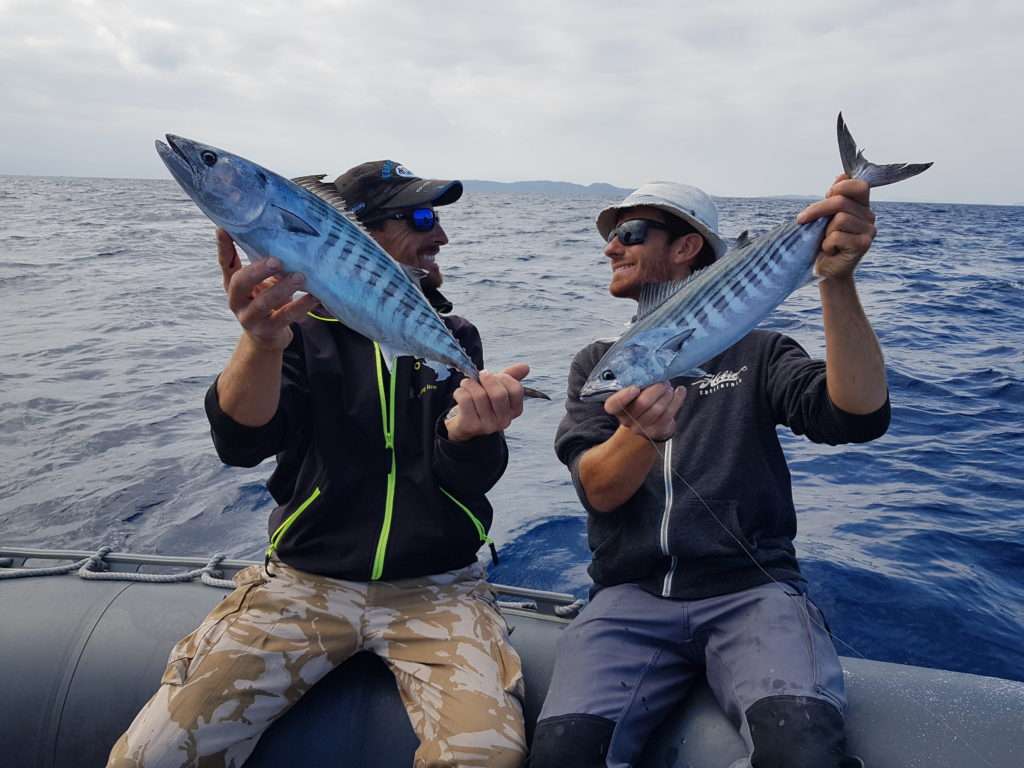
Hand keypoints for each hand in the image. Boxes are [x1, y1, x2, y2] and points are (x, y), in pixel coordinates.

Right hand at [217, 229, 317, 350]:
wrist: (268, 337)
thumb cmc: (266, 301)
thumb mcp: (261, 282)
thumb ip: (262, 264)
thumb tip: (276, 233)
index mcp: (233, 285)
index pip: (225, 263)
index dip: (223, 248)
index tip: (224, 229)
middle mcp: (237, 301)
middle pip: (240, 283)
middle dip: (258, 271)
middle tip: (277, 261)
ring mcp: (250, 318)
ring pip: (263, 303)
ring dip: (282, 289)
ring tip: (300, 277)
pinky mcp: (267, 331)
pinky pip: (285, 317)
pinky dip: (300, 306)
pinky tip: (313, 297)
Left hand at [445, 364, 528, 441]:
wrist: (464, 423)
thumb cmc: (483, 401)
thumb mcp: (497, 388)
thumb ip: (511, 376)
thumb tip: (526, 366)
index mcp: (515, 410)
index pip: (516, 390)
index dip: (504, 378)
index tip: (495, 376)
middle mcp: (504, 420)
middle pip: (499, 394)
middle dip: (487, 379)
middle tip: (480, 375)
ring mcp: (488, 426)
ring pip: (479, 395)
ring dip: (470, 384)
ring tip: (467, 384)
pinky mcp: (471, 426)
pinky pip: (465, 400)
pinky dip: (460, 392)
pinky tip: (460, 394)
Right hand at [604, 382, 685, 441]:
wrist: (648, 421)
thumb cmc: (639, 400)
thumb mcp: (632, 391)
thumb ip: (636, 382)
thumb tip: (650, 369)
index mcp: (617, 408)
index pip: (614, 404)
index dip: (623, 397)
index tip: (635, 388)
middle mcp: (627, 420)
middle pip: (642, 404)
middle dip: (656, 389)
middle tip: (662, 382)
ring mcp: (642, 428)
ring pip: (658, 409)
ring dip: (667, 394)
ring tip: (669, 387)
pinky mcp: (657, 430)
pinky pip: (670, 414)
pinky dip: (677, 400)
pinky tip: (680, 391)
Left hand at [796, 176, 876, 280]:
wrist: (825, 270)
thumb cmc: (822, 242)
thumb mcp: (824, 217)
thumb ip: (834, 198)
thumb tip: (841, 175)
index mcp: (861, 206)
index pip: (860, 185)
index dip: (841, 187)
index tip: (826, 195)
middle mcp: (869, 217)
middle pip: (841, 201)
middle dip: (817, 209)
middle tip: (802, 220)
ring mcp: (869, 231)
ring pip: (839, 219)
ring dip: (824, 232)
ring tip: (825, 242)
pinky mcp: (864, 244)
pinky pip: (837, 236)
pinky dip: (827, 244)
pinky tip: (830, 251)